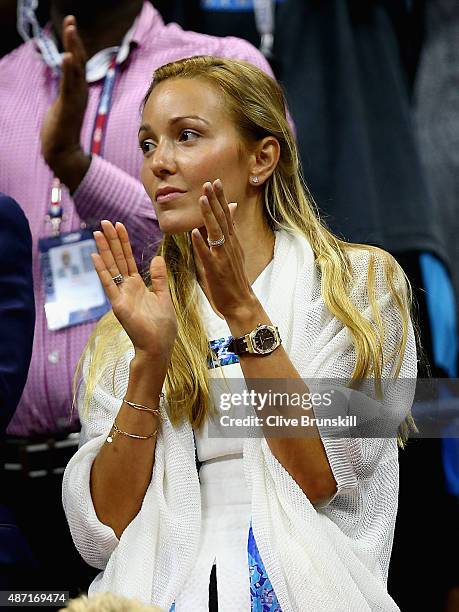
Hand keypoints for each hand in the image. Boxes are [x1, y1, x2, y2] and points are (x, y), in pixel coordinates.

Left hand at [40, 15, 90, 191]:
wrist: (63, 153)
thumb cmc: (61, 133)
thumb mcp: (64, 106)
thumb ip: (67, 94)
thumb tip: (67, 87)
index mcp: (78, 90)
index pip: (77, 63)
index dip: (75, 43)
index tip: (70, 24)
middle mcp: (80, 92)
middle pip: (79, 61)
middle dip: (74, 40)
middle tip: (70, 20)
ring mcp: (75, 99)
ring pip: (75, 70)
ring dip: (73, 49)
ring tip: (70, 30)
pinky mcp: (68, 107)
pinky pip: (68, 85)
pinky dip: (68, 71)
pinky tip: (66, 57)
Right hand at [92, 221, 177, 360]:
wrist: (158, 346)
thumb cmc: (162, 326)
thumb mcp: (163, 296)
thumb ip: (159, 278)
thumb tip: (157, 258)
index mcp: (137, 286)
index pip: (128, 259)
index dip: (123, 242)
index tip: (118, 226)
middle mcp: (126, 288)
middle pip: (117, 259)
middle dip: (111, 240)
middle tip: (104, 222)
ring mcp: (120, 296)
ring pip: (111, 267)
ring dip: (104, 249)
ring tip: (97, 232)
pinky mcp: (118, 305)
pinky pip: (109, 284)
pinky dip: (102, 270)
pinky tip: (95, 256)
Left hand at [191, 179, 257, 318]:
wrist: (241, 302)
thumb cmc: (234, 277)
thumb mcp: (235, 249)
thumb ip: (230, 228)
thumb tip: (232, 206)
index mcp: (232, 241)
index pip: (226, 215)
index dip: (220, 198)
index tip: (214, 181)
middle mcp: (229, 246)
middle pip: (222, 219)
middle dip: (215, 200)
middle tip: (209, 182)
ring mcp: (223, 257)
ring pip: (216, 233)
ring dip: (209, 216)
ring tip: (202, 200)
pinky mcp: (216, 270)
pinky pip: (207, 255)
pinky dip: (201, 244)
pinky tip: (194, 233)